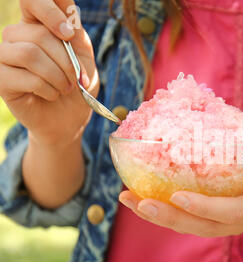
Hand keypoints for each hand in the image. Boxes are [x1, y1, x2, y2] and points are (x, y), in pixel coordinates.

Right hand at [0, 0, 98, 147]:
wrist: (69, 119)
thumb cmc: (77, 86)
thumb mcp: (84, 58)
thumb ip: (77, 35)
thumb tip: (69, 16)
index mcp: (37, 25)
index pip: (32, 1)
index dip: (49, 9)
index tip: (69, 33)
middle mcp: (16, 36)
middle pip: (38, 33)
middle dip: (66, 61)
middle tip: (75, 79)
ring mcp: (4, 57)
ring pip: (30, 53)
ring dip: (57, 75)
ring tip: (65, 88)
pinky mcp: (0, 79)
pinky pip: (25, 76)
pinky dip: (47, 89)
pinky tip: (51, 95)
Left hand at [119, 137, 242, 236]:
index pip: (232, 213)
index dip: (205, 208)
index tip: (178, 196)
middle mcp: (242, 221)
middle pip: (204, 227)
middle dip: (171, 218)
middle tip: (140, 203)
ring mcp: (227, 221)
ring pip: (191, 225)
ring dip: (160, 216)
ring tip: (130, 199)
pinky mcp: (214, 214)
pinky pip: (189, 216)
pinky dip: (165, 208)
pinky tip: (141, 195)